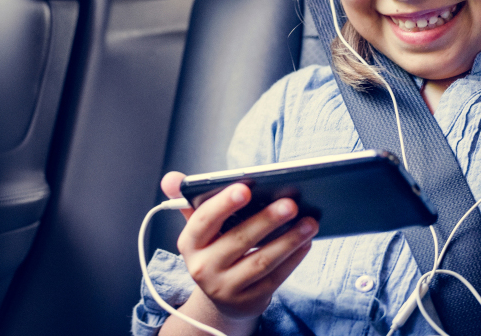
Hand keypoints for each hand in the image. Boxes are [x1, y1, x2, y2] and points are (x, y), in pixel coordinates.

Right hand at [160, 171, 317, 321]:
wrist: (219, 296)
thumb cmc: (213, 250)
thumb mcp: (198, 228)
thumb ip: (188, 200)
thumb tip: (171, 179)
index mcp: (190, 243)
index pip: (204, 220)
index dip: (224, 203)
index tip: (246, 188)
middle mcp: (202, 268)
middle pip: (238, 240)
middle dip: (267, 220)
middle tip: (291, 203)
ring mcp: (225, 288)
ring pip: (261, 261)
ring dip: (288, 240)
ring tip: (309, 222)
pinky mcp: (248, 301)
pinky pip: (275, 278)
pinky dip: (293, 259)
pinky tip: (305, 242)